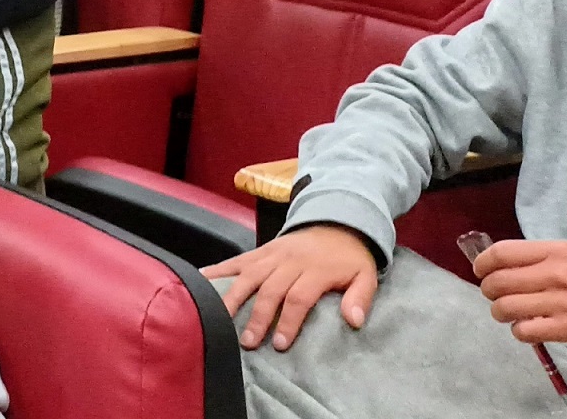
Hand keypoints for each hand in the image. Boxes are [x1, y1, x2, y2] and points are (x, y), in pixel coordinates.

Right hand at [204, 223, 379, 350]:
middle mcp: (290, 261)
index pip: (299, 297)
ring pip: (248, 276)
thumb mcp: (366, 276)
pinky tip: (199, 279)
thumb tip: (355, 320)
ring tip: (218, 319)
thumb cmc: (349, 258)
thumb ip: (360, 297)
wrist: (335, 222)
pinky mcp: (259, 251)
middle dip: (258, 317)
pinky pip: (236, 260)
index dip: (288, 321)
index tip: (280, 344)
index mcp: (315, 269)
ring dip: (233, 298)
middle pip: (270, 289)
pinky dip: (217, 270)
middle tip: (248, 342)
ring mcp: (271, 254)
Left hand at [474, 239, 566, 346]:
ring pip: (506, 308)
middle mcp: (554, 274)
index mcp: (554, 251)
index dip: (483, 263)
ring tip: (509, 313)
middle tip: (495, 295)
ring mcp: (560, 302)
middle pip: (498, 282)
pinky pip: (525, 331)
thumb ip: (537, 257)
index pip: (502, 253)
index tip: (481, 271)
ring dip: (500, 312)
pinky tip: (527, 327)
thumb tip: (501, 264)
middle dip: (488, 290)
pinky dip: (519, 331)